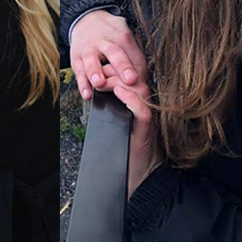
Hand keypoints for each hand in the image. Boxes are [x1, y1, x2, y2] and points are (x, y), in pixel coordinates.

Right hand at [69, 10, 146, 99]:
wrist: (86, 19)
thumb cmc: (110, 34)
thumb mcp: (125, 34)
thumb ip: (135, 55)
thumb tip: (145, 81)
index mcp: (122, 37)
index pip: (135, 56)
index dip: (141, 71)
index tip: (145, 84)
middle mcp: (105, 42)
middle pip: (115, 53)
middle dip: (123, 66)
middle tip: (130, 80)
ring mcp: (89, 50)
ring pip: (92, 61)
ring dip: (95, 72)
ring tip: (99, 83)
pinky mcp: (76, 58)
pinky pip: (79, 72)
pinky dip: (82, 84)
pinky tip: (87, 94)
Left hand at [96, 63, 162, 196]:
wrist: (139, 173)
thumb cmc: (124, 146)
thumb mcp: (115, 120)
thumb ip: (110, 103)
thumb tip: (95, 86)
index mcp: (136, 101)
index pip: (128, 76)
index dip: (113, 68)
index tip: (97, 69)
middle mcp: (144, 106)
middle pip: (133, 79)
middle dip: (113, 73)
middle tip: (97, 77)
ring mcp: (147, 117)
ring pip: (139, 90)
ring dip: (119, 83)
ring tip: (103, 84)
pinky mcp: (146, 130)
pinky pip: (143, 111)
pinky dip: (132, 100)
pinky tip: (120, 94)